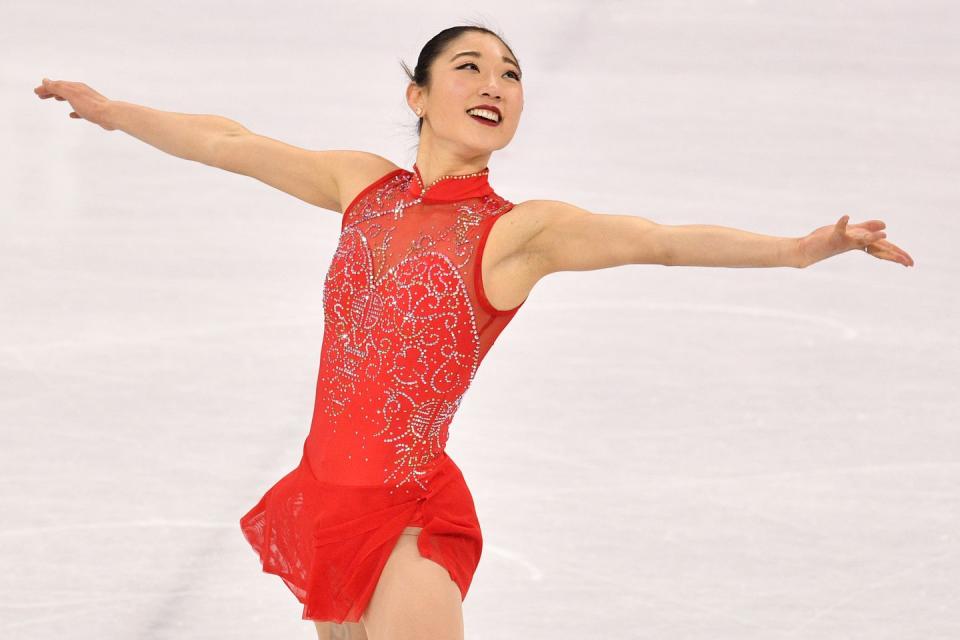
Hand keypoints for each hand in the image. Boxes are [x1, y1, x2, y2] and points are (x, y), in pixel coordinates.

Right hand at [34, 78, 114, 129]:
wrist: (110, 115)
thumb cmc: (90, 105)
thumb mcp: (71, 94)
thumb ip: (58, 87)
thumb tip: (45, 80)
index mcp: (76, 87)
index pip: (57, 85)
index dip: (46, 88)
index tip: (36, 92)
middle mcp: (82, 92)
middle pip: (63, 90)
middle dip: (51, 91)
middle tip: (40, 96)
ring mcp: (88, 102)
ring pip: (71, 98)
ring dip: (61, 98)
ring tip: (54, 100)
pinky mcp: (93, 112)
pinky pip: (80, 110)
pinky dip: (74, 111)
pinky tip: (71, 115)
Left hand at [798, 215, 914, 267]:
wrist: (808, 249)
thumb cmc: (830, 240)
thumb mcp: (852, 232)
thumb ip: (868, 228)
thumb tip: (885, 226)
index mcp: (862, 243)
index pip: (883, 249)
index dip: (897, 255)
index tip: (911, 263)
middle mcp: (856, 244)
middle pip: (878, 248)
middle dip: (893, 254)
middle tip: (908, 263)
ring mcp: (845, 242)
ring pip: (861, 240)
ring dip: (872, 237)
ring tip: (885, 234)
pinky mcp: (833, 238)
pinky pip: (838, 229)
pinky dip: (842, 223)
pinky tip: (846, 216)